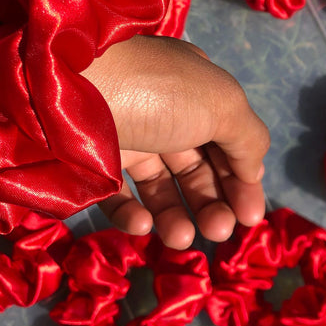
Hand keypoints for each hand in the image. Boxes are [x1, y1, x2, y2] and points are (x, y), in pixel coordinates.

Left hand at [82, 35, 269, 248]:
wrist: (70, 86)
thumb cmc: (157, 91)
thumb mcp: (222, 104)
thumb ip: (249, 140)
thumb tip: (254, 172)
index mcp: (195, 89)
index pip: (227, 140)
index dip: (242, 179)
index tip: (251, 217)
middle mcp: (162, 110)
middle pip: (196, 167)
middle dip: (211, 202)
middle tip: (219, 231)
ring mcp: (126, 135)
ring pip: (159, 186)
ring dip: (176, 216)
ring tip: (183, 238)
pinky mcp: (92, 161)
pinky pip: (118, 195)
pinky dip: (133, 214)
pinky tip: (144, 226)